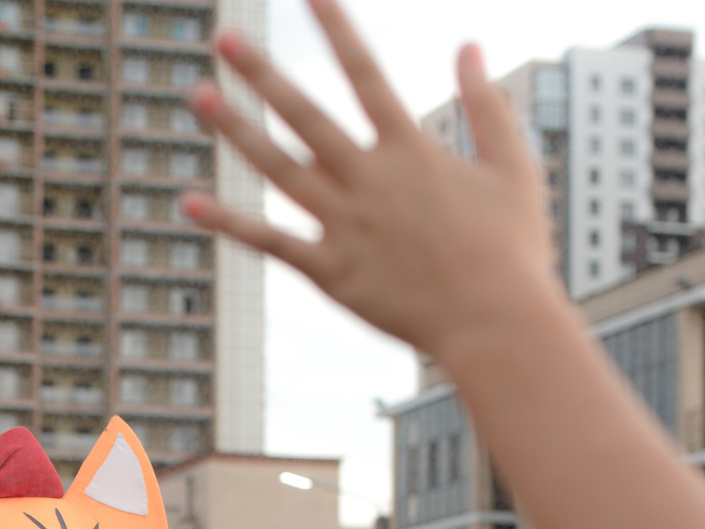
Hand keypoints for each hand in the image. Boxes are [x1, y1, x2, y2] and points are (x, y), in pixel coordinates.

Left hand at [178, 5, 554, 364]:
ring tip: (198, 96)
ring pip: (278, 168)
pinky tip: (190, 202)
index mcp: (411, 149)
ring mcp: (345, 225)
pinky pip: (271, 242)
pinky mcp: (331, 272)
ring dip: (236, 131)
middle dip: (263, 74)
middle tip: (224, 39)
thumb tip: (470, 44)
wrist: (496, 323)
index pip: (365, 73)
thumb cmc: (514, 248)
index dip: (336, 28)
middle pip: (305, 114)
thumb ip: (487, 103)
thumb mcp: (511, 165)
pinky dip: (230, 223)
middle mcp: (370, 179)